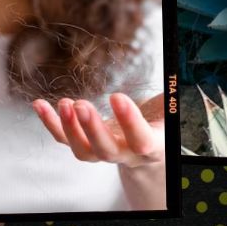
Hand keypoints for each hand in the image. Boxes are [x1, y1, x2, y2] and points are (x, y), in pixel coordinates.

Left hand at [32, 92, 164, 168]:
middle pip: (106, 150)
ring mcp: (101, 153)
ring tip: (63, 103)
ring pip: (83, 151)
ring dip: (69, 127)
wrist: (144, 150)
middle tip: (81, 104)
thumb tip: (187, 71)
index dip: (129, 121)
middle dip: (92, 128)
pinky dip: (50, 123)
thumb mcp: (172, 111)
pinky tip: (39, 105)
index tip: (118, 96)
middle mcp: (124, 154)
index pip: (140, 139)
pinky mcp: (84, 146)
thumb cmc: (159, 124)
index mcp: (149, 147)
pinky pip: (64, 140)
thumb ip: (176, 96)